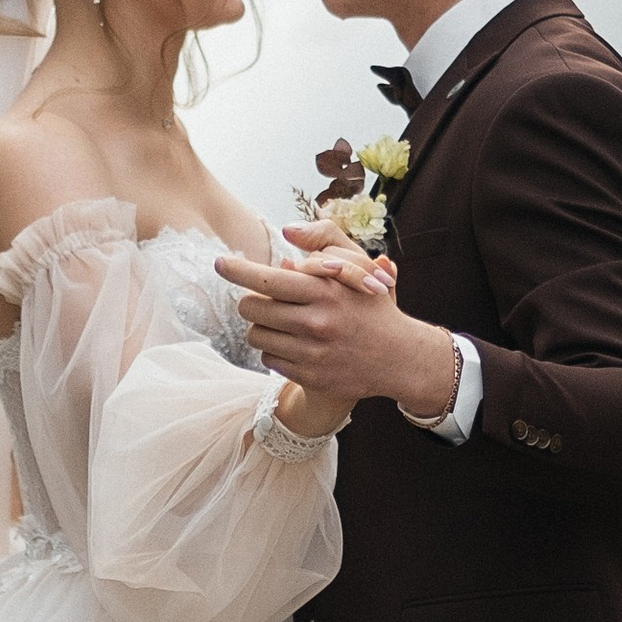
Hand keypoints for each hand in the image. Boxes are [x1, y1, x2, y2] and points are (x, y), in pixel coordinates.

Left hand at [215, 241, 462, 422]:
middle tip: (263, 300)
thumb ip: (324, 246)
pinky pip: (269, 360)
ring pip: (256, 336)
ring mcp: (312, 352)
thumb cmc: (374, 306)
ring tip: (282, 323)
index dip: (237, 269)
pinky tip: (294, 344)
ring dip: (262, 327)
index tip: (221, 263)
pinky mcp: (309, 376)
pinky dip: (275, 350)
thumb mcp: (359, 267)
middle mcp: (316, 322)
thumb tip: (285, 245)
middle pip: (251, 309)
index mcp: (325, 290)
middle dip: (252, 301)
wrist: (400, 357)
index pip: (266, 279)